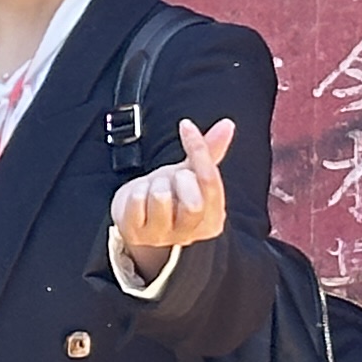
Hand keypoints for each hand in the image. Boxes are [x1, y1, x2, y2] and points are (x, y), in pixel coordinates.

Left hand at [112, 117, 235, 257]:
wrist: (133, 215)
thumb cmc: (169, 193)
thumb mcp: (191, 172)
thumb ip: (210, 151)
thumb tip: (227, 124)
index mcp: (212, 220)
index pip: (211, 182)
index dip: (199, 151)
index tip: (186, 126)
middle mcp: (189, 234)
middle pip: (193, 203)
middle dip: (179, 179)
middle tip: (171, 178)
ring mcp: (161, 236)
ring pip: (161, 198)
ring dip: (154, 184)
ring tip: (153, 189)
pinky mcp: (134, 234)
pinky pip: (136, 202)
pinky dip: (135, 192)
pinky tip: (137, 199)